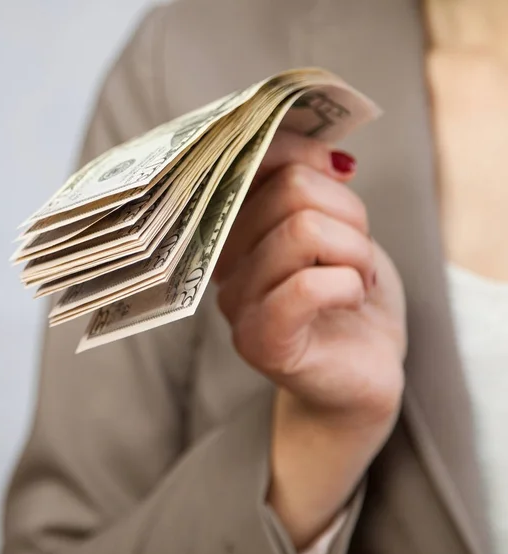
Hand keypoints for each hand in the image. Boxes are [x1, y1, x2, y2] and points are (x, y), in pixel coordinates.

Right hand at [213, 130, 406, 548]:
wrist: (362, 370)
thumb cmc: (348, 296)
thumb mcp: (336, 227)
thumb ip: (314, 188)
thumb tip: (326, 153)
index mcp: (234, 227)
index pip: (248, 161)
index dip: (300, 150)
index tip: (340, 169)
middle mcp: (223, 263)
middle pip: (289, 191)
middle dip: (348, 214)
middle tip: (357, 250)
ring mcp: (237, 304)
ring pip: (303, 231)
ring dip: (355, 252)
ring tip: (359, 278)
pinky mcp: (261, 341)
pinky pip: (306, 286)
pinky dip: (348, 283)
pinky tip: (352, 298)